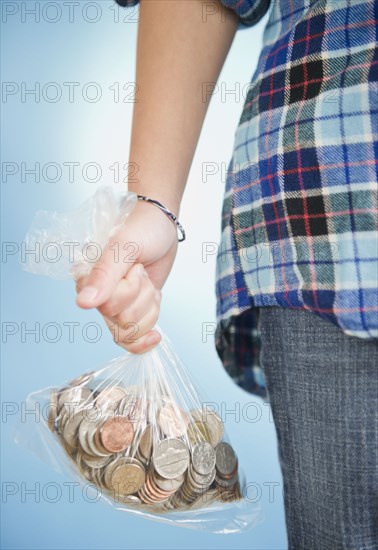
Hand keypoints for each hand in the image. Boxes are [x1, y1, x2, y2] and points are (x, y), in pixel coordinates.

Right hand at [75, 200, 178, 352]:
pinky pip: (136, 336)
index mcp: (87, 278)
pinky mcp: (132, 308)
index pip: (107, 307)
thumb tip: (84, 302)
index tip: (136, 267)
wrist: (161, 223)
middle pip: (122, 322)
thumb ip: (104, 275)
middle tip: (142, 271)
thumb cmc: (142, 227)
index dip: (130, 290)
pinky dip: (149, 330)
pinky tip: (155, 320)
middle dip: (143, 296)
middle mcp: (97, 295)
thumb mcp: (124, 246)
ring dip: (150, 306)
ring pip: (132, 330)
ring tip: (148, 282)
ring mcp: (116, 304)